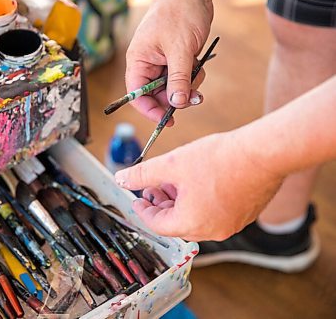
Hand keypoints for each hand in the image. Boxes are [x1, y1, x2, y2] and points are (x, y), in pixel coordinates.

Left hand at [114, 131, 284, 240]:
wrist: (263, 154)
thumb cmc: (219, 159)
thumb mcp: (172, 164)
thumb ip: (143, 174)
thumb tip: (121, 179)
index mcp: (190, 224)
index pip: (157, 224)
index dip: (143, 210)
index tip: (137, 198)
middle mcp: (211, 231)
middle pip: (176, 223)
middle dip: (161, 204)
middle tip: (154, 187)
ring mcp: (230, 225)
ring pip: (195, 218)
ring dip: (179, 202)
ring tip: (174, 181)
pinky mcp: (243, 216)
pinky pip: (214, 213)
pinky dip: (199, 202)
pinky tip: (197, 182)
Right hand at [125, 0, 212, 124]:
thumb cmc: (179, 12)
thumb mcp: (180, 49)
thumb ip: (178, 79)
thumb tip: (177, 104)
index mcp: (139, 61)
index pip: (137, 94)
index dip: (150, 109)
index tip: (166, 119)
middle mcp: (148, 64)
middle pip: (156, 94)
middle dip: (175, 98)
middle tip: (194, 99)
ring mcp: (162, 62)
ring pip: (172, 87)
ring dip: (188, 87)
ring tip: (198, 75)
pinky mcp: (176, 59)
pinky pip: (183, 78)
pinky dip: (193, 77)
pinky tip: (198, 66)